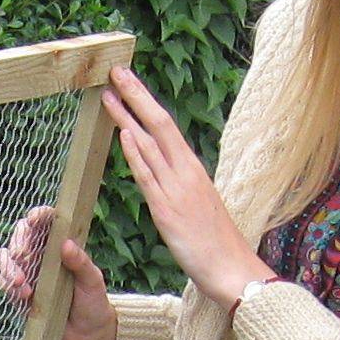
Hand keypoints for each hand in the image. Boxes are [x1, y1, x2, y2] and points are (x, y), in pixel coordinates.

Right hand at [0, 204, 119, 339]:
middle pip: (19, 237)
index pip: (45, 223)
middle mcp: (40, 256)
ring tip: (20, 281)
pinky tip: (25, 295)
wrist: (87, 337)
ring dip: (8, 266)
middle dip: (18, 242)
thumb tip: (65, 244)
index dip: (37, 216)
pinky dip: (9, 286)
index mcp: (60, 245)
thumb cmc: (94, 303)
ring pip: (4, 258)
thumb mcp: (93, 281)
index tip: (34, 219)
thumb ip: (80, 262)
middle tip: (24, 254)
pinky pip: (4, 283)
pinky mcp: (18, 294)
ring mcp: (27, 274)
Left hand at [103, 65, 271, 305]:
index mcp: (192, 169)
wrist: (231, 270)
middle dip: (136, 95)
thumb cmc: (213, 243)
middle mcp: (186, 172)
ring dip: (127, 116)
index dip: (146, 102)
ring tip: (108, 93)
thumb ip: (177, 187)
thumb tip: (161, 174)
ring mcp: (177, 189)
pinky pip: (150, 177)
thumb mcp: (195, 206)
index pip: (166, 126)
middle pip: (160, 123)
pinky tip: (125, 134)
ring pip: (151, 144)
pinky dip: (136, 153)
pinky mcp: (168, 211)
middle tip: (116, 69)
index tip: (129, 82)